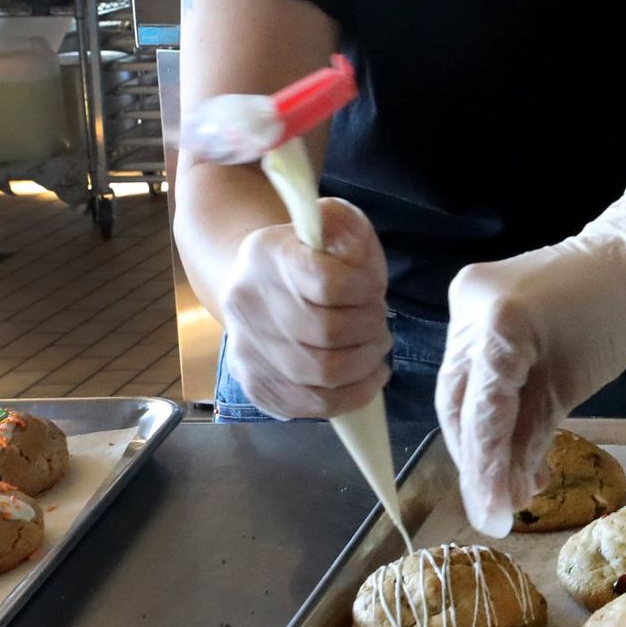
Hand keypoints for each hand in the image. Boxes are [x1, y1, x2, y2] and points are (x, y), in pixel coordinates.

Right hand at [217, 199, 390, 418]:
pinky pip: (309, 404)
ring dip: (366, 364)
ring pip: (322, 374)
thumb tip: (352, 259)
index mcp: (266, 254)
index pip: (328, 284)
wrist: (258, 279)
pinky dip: (351, 396)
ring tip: (377, 348)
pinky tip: (369, 378)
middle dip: (371, 330)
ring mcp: (245, 347)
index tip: (373, 291)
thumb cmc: (309, 253)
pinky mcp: (254, 383)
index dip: (365, 292)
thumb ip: (348, 230)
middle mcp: (246, 302)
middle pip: (329, 334)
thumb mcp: (333, 222)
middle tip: (380, 322)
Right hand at [437, 167, 625, 535]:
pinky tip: (510, 447)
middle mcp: (469, 308)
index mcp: (499, 323)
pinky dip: (488, 406)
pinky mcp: (470, 303)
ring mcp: (465, 302)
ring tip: (512, 486)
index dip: (483, 473)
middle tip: (498, 508)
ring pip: (460, 389)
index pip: (480, 413)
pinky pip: (471, 366)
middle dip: (477, 460)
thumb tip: (503, 496)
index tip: (492, 520)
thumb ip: (530, 440)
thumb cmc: (618, 317)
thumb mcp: (573, 386)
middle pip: (458, 403)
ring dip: (482, 440)